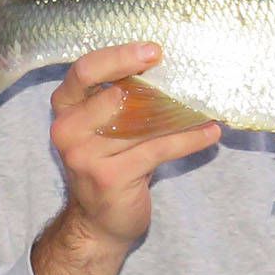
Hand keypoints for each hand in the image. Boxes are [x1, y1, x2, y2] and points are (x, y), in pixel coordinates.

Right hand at [49, 43, 222, 250]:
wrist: (98, 224)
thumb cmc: (107, 166)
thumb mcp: (103, 129)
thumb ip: (118, 101)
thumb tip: (164, 68)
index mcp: (65, 110)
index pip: (84, 71)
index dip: (119, 57)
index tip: (153, 51)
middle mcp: (67, 130)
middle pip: (114, 93)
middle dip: (153, 84)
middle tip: (187, 79)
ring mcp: (86, 155)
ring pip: (141, 122)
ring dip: (179, 114)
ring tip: (206, 106)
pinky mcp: (111, 176)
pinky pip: (158, 149)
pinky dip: (188, 139)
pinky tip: (210, 133)